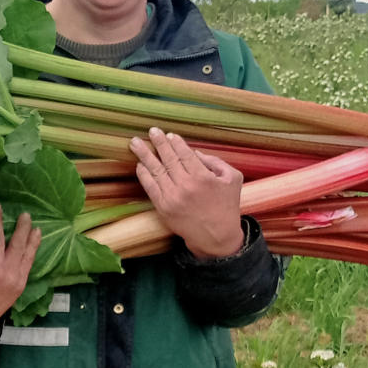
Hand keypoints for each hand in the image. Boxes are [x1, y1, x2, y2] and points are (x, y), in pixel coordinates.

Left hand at [129, 128, 243, 259]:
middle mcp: (185, 185)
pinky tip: (140, 164)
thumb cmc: (226, 206)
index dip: (176, 143)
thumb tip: (194, 153)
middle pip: (168, 159)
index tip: (169, 135)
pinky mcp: (163, 208)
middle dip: (159, 143)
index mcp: (203, 177)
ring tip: (135, 143)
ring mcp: (172, 197)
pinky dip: (144, 175)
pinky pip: (150, 187)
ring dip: (144, 155)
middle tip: (152, 131)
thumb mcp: (232, 179)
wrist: (216, 237)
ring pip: (156, 171)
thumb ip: (215, 162)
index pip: (184, 154)